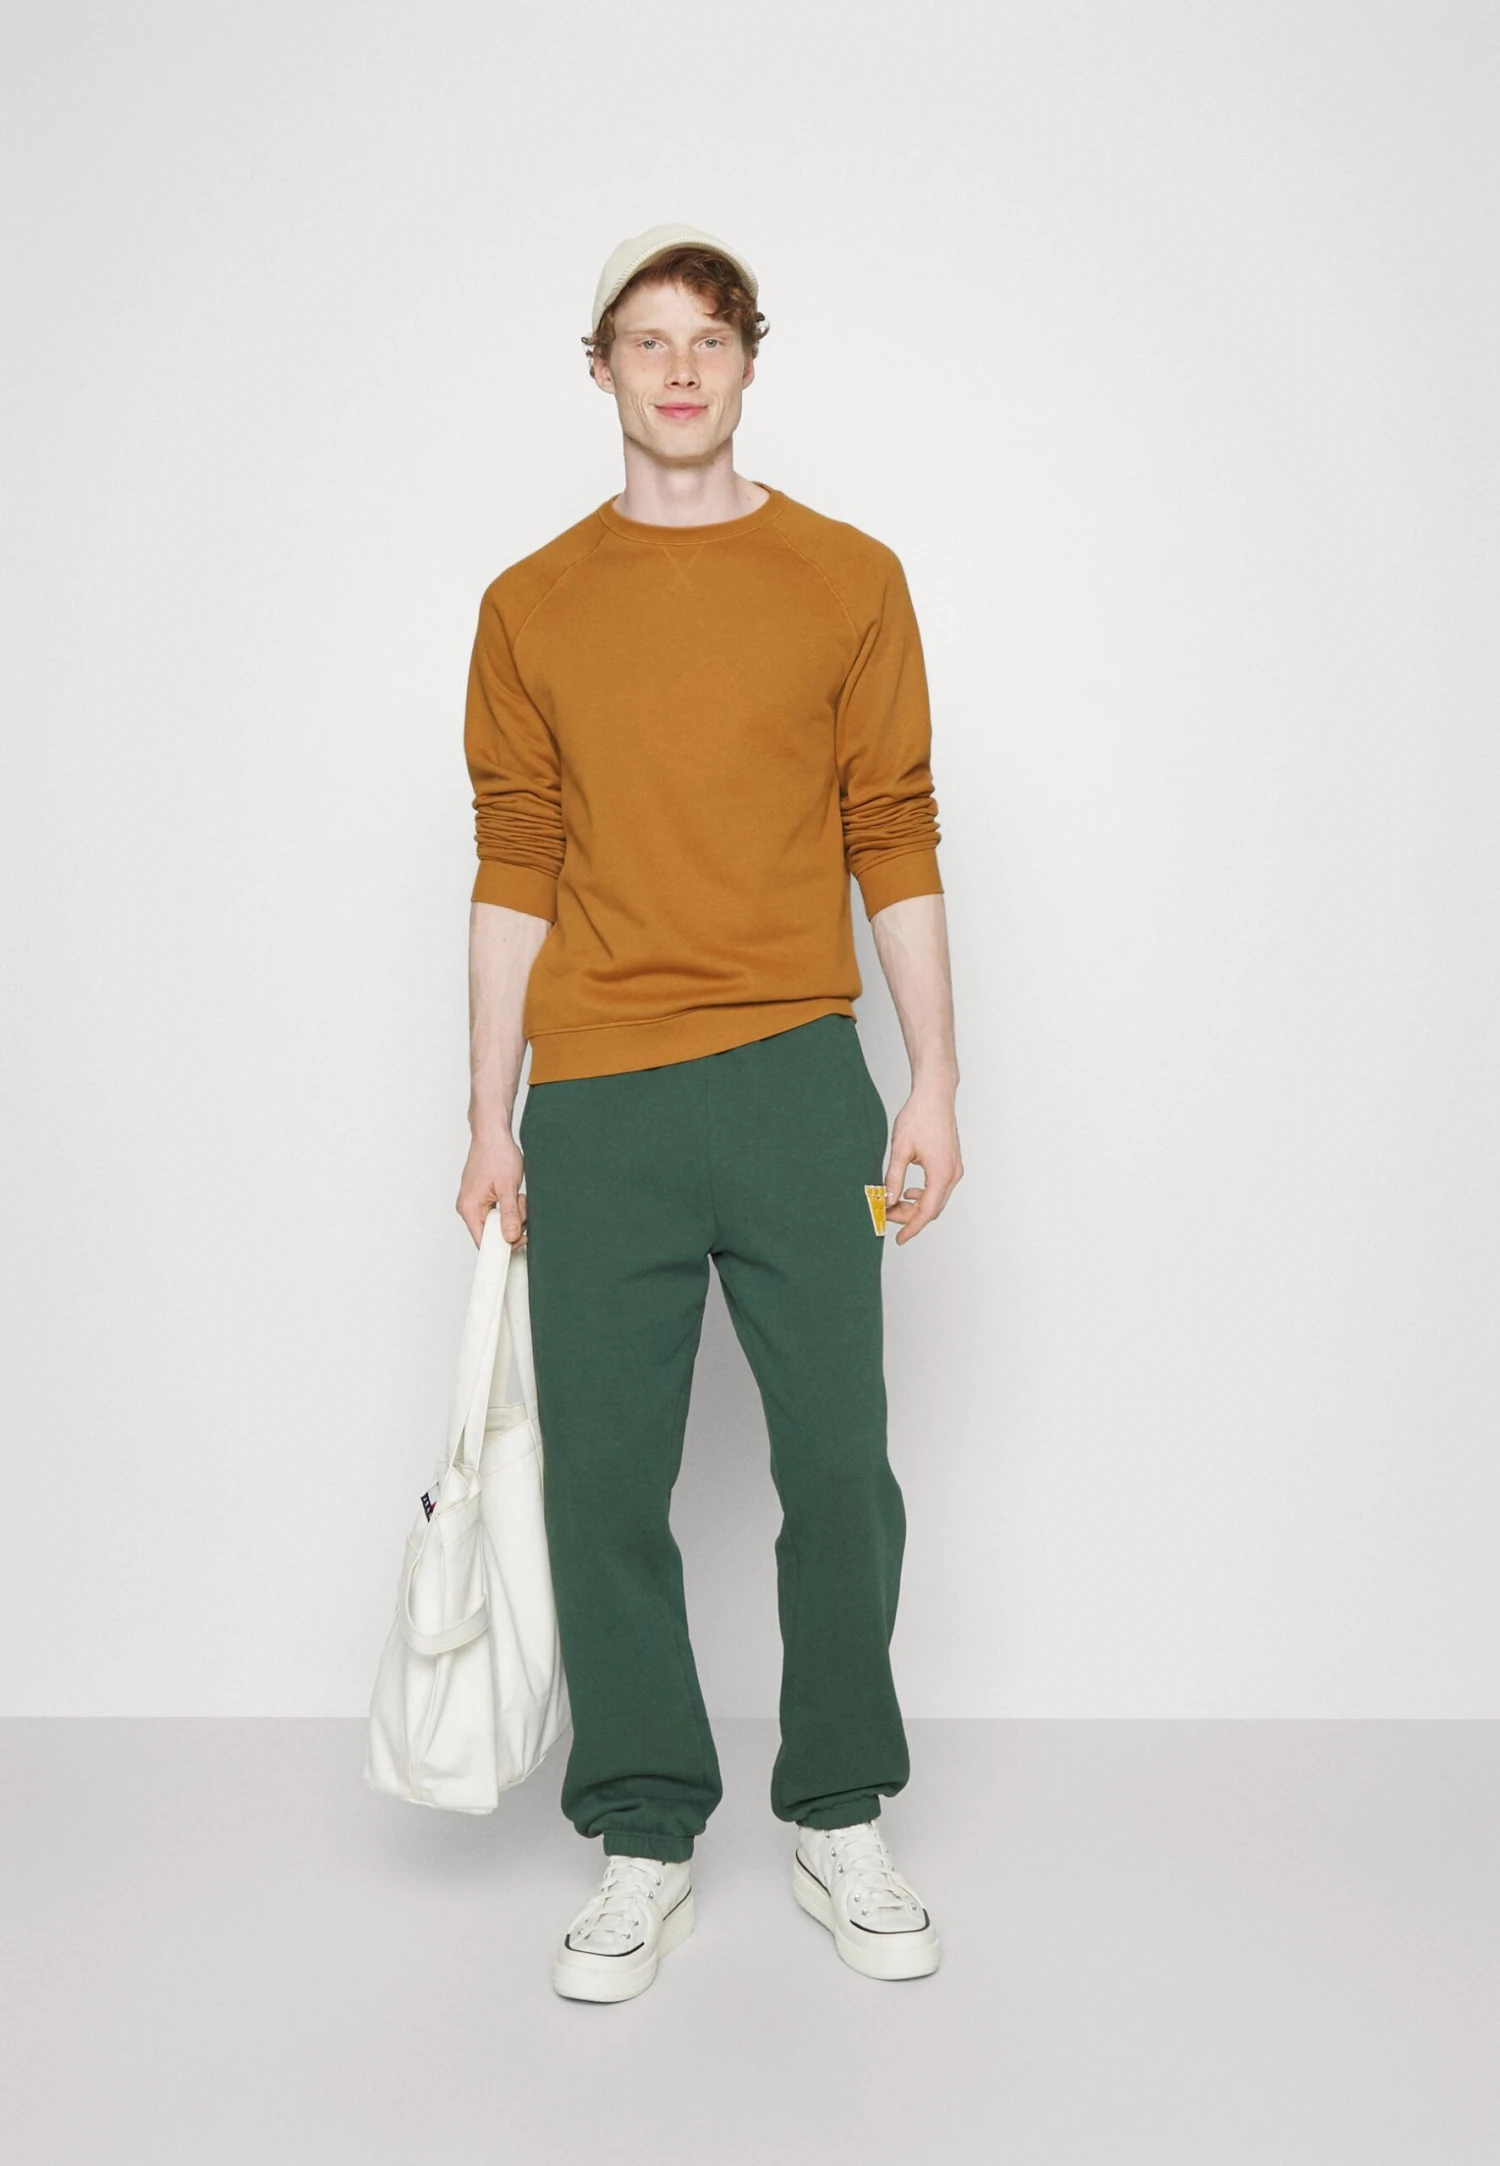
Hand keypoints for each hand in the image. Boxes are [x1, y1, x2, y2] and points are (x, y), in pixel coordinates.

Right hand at [456, 1126, 528, 1248]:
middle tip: (520, 1205)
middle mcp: (468, 1208)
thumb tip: (510, 1237)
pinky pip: (496, 1212)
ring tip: (517, 1195)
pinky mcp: (481, 1197)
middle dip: (511, 1223)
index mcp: (469, 1208)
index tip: (520, 1240)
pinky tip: (512, 1194)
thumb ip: (509, 1214)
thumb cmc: (497, 1154)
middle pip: (492, 1233)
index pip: (483, 1242)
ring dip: (512, 1213)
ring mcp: (473, 1202)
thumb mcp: (508, 1187)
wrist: (493, 1134)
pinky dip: (508, 1206)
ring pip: (496, 1222)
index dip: (503, 1245)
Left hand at [883, 1084, 962, 1244]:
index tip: (898, 1239)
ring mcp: (954, 1169)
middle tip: (887, 1215)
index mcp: (941, 1174)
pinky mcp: (952, 1163)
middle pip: (932, 1208)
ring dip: (916, 1206)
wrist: (935, 1095)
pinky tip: (908, 1191)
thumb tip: (887, 1201)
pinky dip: (923, 1195)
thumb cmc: (918, 1117)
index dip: (911, 1228)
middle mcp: (952, 1174)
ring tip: (893, 1203)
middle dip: (910, 1217)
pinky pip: (939, 1188)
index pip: (926, 1212)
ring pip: (936, 1199)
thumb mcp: (900, 1150)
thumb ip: (894, 1179)